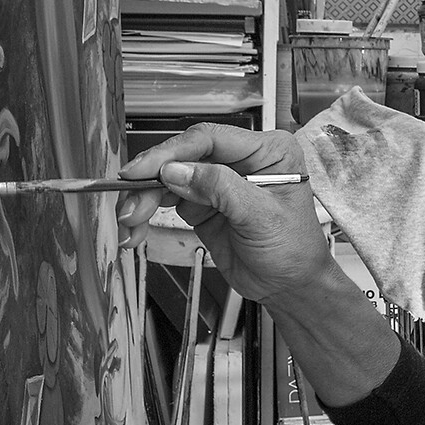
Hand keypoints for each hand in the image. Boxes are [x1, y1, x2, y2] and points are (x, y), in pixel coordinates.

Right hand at [117, 123, 335, 307]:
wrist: (290, 286)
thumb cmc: (293, 250)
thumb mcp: (261, 217)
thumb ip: (220, 189)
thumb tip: (176, 170)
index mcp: (266, 151)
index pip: (210, 139)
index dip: (171, 152)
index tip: (142, 171)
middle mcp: (241, 160)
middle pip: (183, 156)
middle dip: (151, 180)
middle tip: (130, 203)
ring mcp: (219, 181)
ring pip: (169, 177)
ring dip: (143, 198)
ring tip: (130, 222)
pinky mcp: (203, 204)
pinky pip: (167, 199)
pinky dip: (147, 212)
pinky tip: (135, 228)